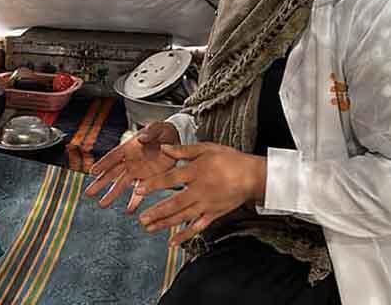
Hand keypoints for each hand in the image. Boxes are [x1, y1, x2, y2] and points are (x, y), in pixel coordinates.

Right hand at [84, 121, 180, 213]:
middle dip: (100, 183)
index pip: (113, 157)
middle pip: (112, 174)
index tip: (93, 172)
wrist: (175, 141)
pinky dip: (135, 202)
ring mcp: (137, 173)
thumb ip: (150, 133)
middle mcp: (129, 162)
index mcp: (129, 148)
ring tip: (102, 205)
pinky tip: (129, 212)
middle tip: (88, 193)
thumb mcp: (158, 128)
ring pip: (122, 185)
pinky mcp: (148, 181)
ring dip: (112, 194)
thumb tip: (141, 138)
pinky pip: (140, 193)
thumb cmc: (163, 131)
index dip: (103, 164)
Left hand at [135, 143, 265, 246]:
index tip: (138, 190)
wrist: (253, 176)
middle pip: (174, 203)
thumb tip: (164, 147)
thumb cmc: (230, 159)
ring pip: (183, 217)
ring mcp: (207, 204)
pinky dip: (185, 235)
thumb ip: (183, 150)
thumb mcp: (206, 149)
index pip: (170, 180)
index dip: (153, 185)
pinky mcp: (214, 214)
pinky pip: (198, 227)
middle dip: (156, 212)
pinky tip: (173, 242)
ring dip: (165, 224)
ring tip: (149, 228)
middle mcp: (199, 190)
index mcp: (196, 172)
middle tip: (141, 219)